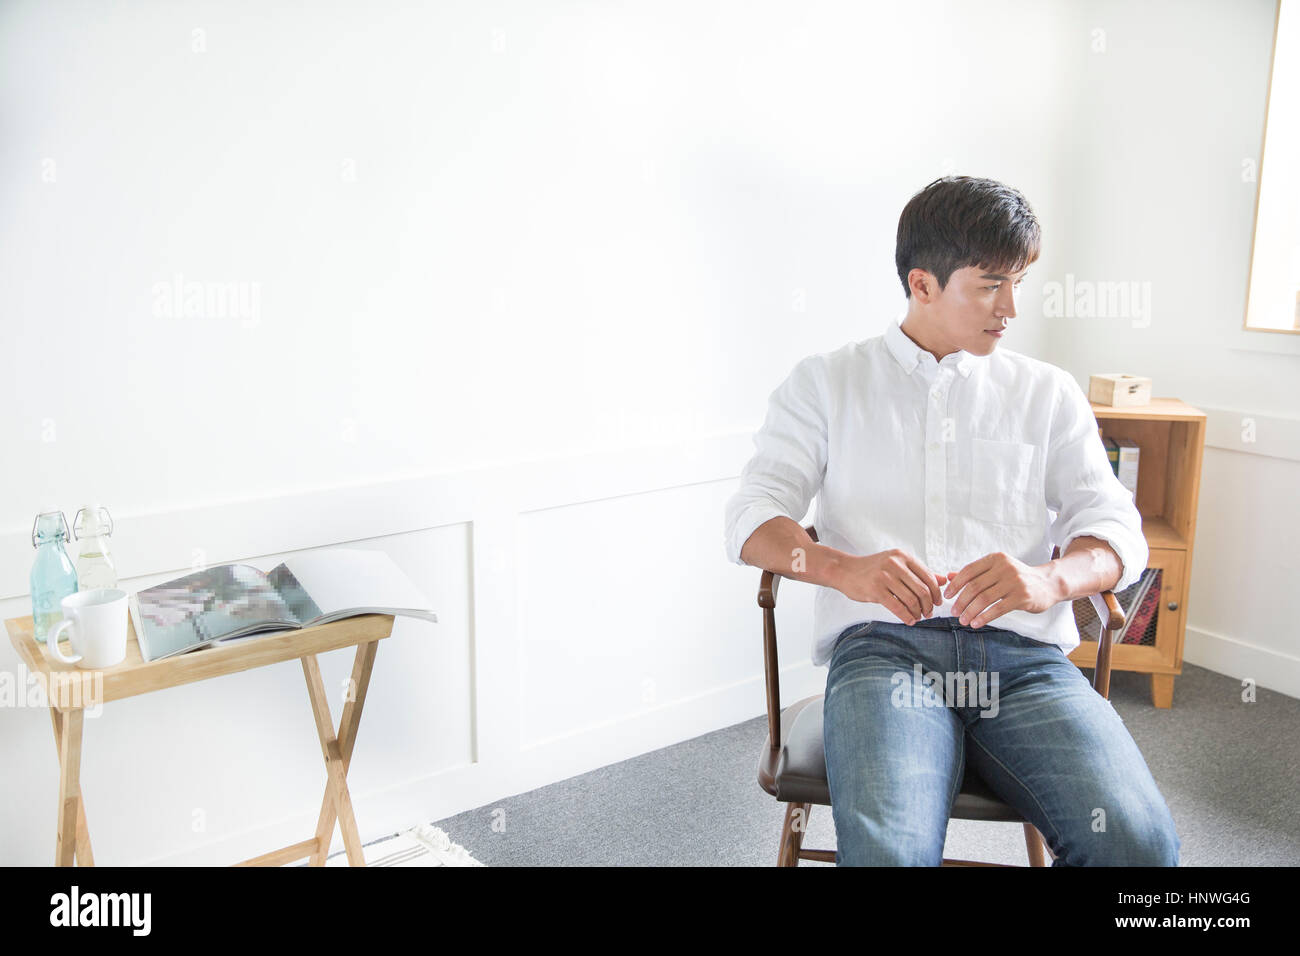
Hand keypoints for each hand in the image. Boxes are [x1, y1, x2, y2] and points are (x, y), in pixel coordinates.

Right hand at [834, 549, 949, 625]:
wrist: (845, 570)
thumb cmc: (873, 569)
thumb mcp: (897, 564)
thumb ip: (919, 572)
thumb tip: (943, 580)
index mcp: (903, 556)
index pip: (928, 576)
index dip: (936, 592)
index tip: (937, 602)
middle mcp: (895, 564)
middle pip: (922, 590)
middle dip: (929, 605)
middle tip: (929, 613)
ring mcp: (885, 576)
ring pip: (911, 600)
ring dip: (918, 613)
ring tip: (918, 617)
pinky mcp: (876, 590)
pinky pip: (898, 607)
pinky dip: (906, 617)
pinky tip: (909, 620)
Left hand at [943, 551, 1059, 627]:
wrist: (1048, 584)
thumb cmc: (1017, 578)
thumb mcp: (997, 570)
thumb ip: (974, 573)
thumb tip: (949, 576)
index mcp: (995, 559)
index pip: (969, 571)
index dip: (956, 584)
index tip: (947, 596)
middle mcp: (1005, 567)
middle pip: (974, 586)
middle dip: (961, 601)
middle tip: (953, 612)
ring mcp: (1014, 582)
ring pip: (984, 599)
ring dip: (970, 611)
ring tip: (963, 620)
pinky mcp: (1022, 597)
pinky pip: (998, 609)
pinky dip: (984, 617)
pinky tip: (976, 623)